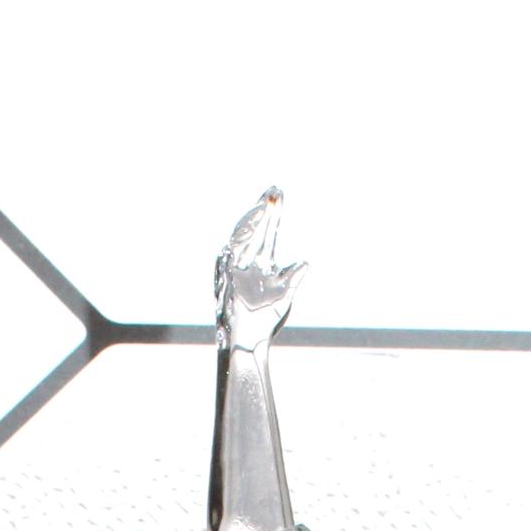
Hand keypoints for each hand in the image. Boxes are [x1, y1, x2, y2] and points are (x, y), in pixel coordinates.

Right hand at [216, 188, 303, 348]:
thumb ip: (292, 277)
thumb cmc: (265, 321)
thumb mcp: (285, 294)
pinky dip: (241, 238)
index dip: (273, 215)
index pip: (267, 233)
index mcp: (260, 264)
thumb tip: (304, 262)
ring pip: (243, 237)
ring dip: (253, 220)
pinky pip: (232, 252)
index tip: (279, 196)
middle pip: (256, 230)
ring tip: (264, 205)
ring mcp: (236, 268)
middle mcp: (247, 262)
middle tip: (275, 190)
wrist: (250, 340)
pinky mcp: (227, 276)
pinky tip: (251, 225)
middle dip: (265, 211)